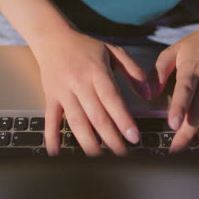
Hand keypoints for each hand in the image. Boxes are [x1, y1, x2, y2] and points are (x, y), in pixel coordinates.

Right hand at [33, 30, 149, 155]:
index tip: (134, 137)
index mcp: (97, 72)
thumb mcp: (113, 51)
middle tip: (123, 155)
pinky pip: (50, 120)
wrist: (52, 38)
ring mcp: (63, 92)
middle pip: (96, 116)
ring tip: (99, 159)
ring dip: (87, 142)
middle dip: (110, 138)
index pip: (112, 99)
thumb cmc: (86, 47)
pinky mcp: (50, 98)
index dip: (123, 119)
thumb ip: (133, 71)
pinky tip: (56, 154)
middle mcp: (79, 84)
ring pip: (76, 122)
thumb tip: (148, 93)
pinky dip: (51, 137)